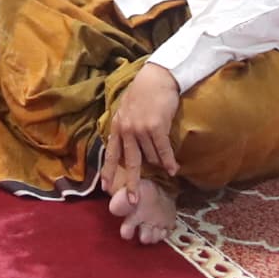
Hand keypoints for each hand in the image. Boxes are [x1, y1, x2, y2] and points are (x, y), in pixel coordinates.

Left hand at [105, 60, 180, 188]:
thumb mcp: (126, 109)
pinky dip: (168, 162)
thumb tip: (124, 145)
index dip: (109, 171)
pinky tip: (173, 170)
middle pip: (129, 163)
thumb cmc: (144, 92)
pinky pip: (163, 151)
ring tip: (166, 170)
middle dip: (131, 183)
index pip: (111, 153)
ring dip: (158, 165)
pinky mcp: (156, 127)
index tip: (105, 188)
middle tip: (132, 200)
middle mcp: (126, 130)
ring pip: (150, 157)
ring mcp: (140, 129)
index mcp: (117, 126)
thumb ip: (124, 127)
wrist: (157, 77)